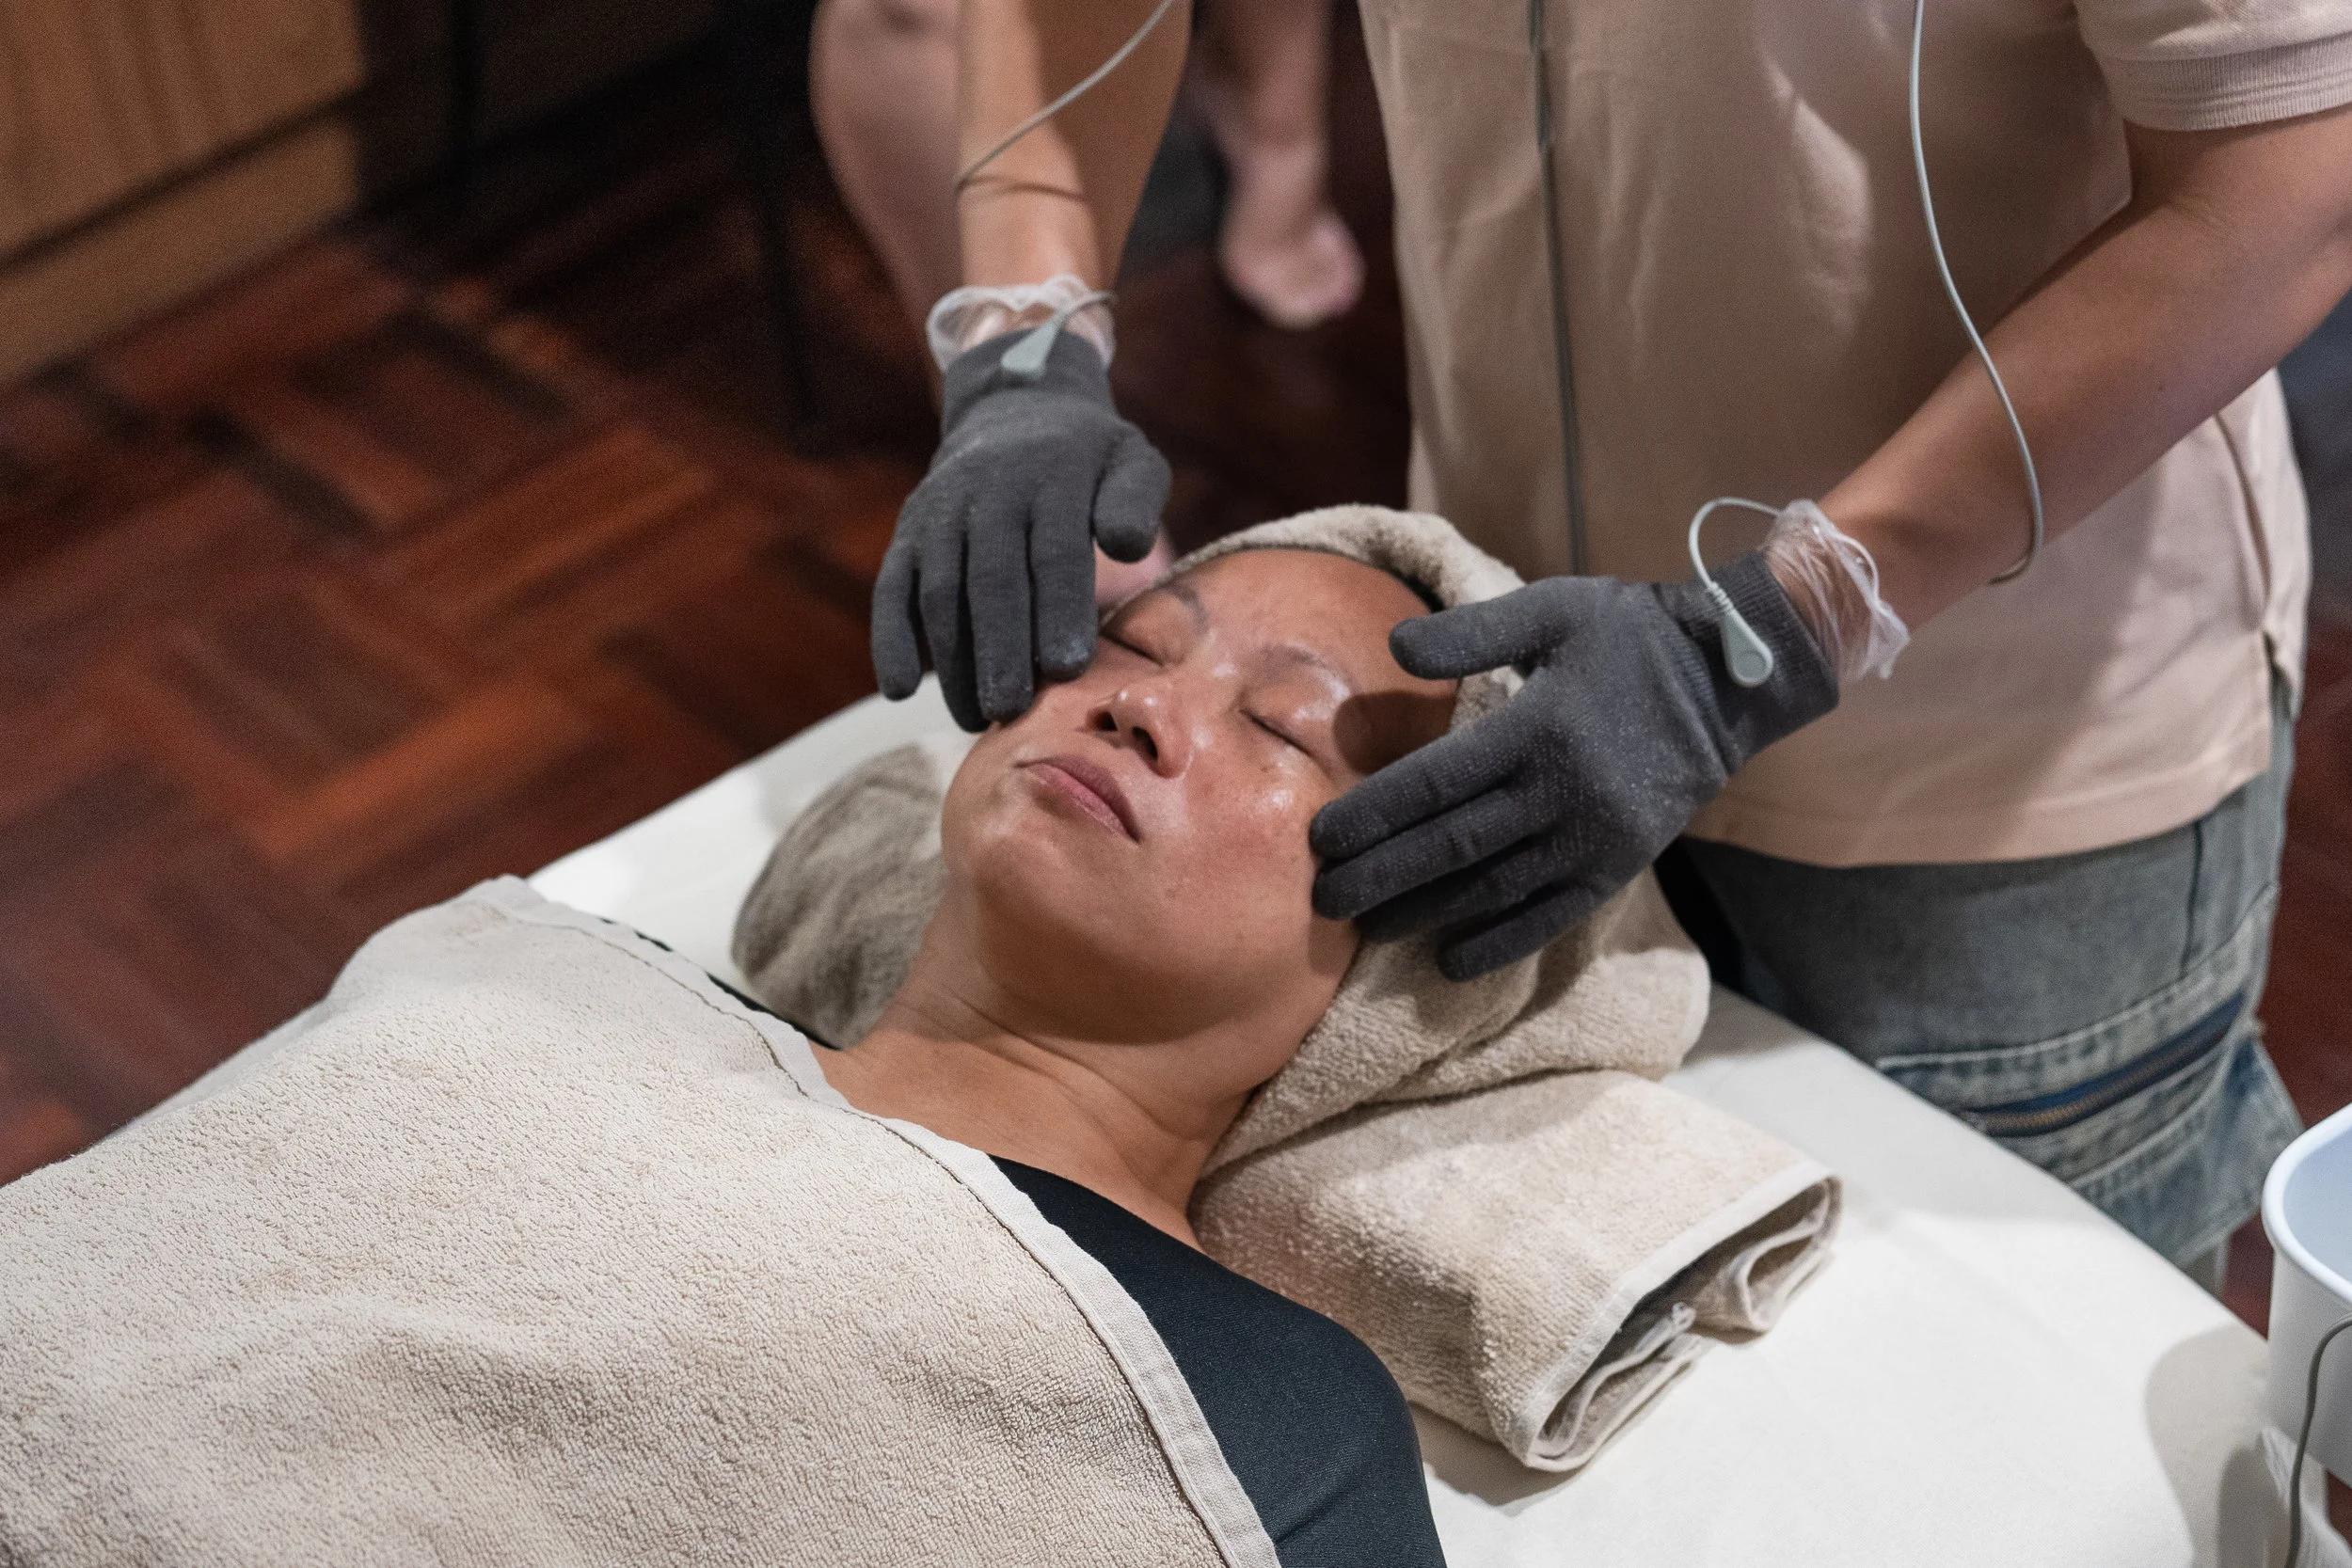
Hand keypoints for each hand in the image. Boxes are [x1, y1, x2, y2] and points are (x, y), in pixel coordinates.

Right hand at [872, 327, 1171, 731]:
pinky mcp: (908, 536)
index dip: (1058, 607)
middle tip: (1013, 710)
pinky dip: (890, 637)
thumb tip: (1129, 545)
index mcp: (1051, 477)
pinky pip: (892, 589)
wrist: (1014, 412)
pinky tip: (900, 690)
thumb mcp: (1130, 459)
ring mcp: (940, 515)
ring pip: (940, 591)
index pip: (1052, 549)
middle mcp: (987, 494)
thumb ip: (1135, 499)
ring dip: (953, 658)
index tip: (1067, 666)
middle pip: (990, 578)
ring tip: (976, 718)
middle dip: (999, 647)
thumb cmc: (1088, 460)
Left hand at [1309, 554, 1837, 979]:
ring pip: (1494, 886)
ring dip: (1426, 912)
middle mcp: (1561, 791)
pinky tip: (1451, 961)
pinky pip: (1551, 915)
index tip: (1321, 839)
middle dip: (1382, 876)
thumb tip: (1392, 646)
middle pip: (1453, 845)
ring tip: (1367, 930)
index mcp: (1538, 728)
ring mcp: (1592, 837)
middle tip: (1322, 902)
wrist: (1730, 680)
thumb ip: (1474, 632)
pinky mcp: (1617, 865)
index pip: (1435, 782)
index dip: (1375, 814)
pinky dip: (1501, 942)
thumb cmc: (1629, 636)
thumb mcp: (1554, 610)